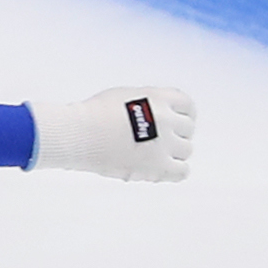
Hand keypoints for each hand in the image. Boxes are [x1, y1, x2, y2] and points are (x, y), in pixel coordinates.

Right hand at [26, 87, 195, 180]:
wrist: (79, 134)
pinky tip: (158, 169)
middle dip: (173, 133)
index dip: (182, 114)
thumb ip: (146, 104)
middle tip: (155, 140)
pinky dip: (173, 171)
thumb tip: (155, 117)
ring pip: (185, 150)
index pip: (187, 105)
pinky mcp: (159, 166)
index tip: (175, 121)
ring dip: (171, 152)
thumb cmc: (92, 114)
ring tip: (151, 155)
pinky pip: (181, 171)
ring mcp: (165, 143)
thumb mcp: (123, 95)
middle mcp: (167, 118)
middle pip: (187, 129)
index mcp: (158, 98)